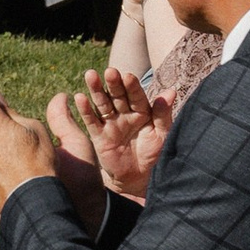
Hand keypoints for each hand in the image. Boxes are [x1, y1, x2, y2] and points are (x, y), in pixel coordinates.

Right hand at [51, 65, 173, 199]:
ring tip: (90, 75)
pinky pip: (91, 121)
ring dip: (96, 90)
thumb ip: (164, 114)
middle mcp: (125, 114)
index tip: (128, 76)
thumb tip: (170, 92)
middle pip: (118, 96)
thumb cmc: (155, 155)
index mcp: (143, 111)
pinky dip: (85, 110)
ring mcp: (111, 123)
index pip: (137, 96)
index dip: (133, 86)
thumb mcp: (163, 135)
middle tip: (110, 71)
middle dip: (113, 83)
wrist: (140, 178)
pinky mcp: (99, 135)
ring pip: (103, 104)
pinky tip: (79, 98)